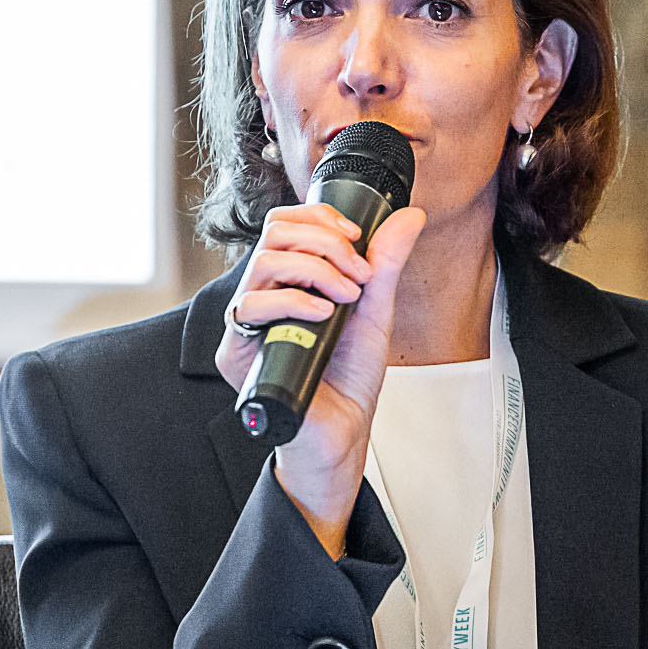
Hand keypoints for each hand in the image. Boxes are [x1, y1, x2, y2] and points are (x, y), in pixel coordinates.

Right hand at [214, 202, 426, 554]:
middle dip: (324, 241)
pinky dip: (293, 302)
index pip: (285, 223)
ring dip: (315, 270)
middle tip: (358, 271)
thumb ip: (386, 263)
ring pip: (263, 264)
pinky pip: (251, 307)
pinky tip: (323, 314)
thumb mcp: (375, 310)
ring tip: (346, 296)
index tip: (355, 236)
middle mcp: (265, 294)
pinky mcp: (237, 351)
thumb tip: (409, 218)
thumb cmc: (349, 379)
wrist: (341, 431)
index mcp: (290, 279)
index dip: (318, 216)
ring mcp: (249, 322)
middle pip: (274, 232)